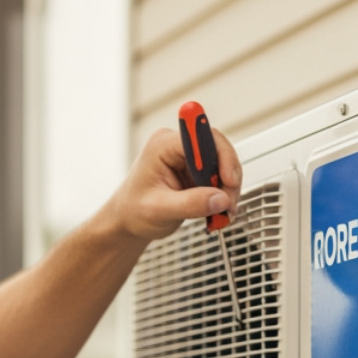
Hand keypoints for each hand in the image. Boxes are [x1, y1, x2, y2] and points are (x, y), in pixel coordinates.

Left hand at [107, 126, 243, 242]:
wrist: (129, 220)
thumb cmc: (134, 211)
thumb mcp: (159, 210)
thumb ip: (190, 204)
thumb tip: (220, 199)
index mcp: (163, 146)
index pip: (201, 137)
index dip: (221, 155)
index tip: (229, 179)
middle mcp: (177, 146)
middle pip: (217, 149)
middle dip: (228, 178)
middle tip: (228, 204)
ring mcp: (188, 158)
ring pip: (222, 164)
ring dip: (228, 189)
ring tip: (223, 212)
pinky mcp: (195, 171)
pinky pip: (219, 176)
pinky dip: (223, 194)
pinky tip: (218, 210)